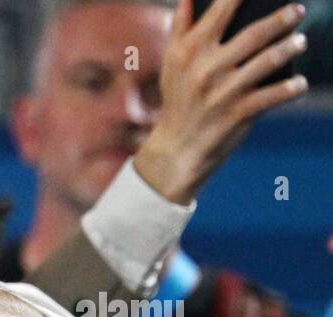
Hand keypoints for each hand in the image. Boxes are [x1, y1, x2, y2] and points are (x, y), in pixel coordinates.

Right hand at [134, 0, 307, 204]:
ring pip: (269, 61)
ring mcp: (224, 92)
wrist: (177, 149)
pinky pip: (274, 95)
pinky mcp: (238, 113)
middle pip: (255, 34)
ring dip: (291, 47)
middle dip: (282, 19)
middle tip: (297, 11)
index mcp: (190, 51)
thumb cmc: (178, 101)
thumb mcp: (172, 65)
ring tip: (300, 42)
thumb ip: (179, 28)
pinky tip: (299, 83)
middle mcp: (207, 69)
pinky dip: (292, 88)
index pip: (222, 10)